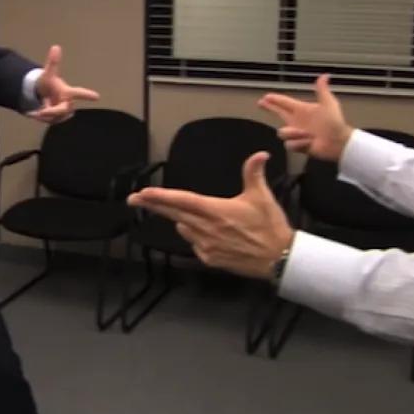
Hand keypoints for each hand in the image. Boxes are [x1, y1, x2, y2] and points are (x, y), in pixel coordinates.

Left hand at [30, 45, 99, 123]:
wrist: (42, 95)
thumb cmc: (48, 83)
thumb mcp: (48, 74)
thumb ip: (53, 62)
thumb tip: (55, 47)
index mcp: (68, 92)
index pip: (79, 93)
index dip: (87, 95)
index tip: (97, 96)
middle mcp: (68, 103)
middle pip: (63, 110)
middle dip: (52, 111)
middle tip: (41, 112)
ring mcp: (64, 112)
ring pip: (55, 117)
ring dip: (44, 114)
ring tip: (37, 107)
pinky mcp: (59, 119)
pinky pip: (50, 121)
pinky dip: (41, 118)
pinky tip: (35, 113)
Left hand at [127, 152, 293, 279]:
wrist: (279, 259)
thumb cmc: (270, 226)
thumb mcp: (262, 196)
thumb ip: (254, 173)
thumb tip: (259, 154)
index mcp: (215, 211)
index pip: (181, 201)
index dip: (160, 197)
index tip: (142, 193)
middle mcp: (206, 229)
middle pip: (173, 214)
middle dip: (152, 205)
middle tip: (134, 199)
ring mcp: (206, 246)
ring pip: (183, 228)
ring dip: (181, 220)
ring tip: (190, 215)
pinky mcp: (210, 259)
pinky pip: (194, 244)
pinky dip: (195, 236)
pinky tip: (207, 233)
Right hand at [257, 74, 353, 162]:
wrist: (338, 142)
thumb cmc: (335, 123)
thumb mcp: (329, 104)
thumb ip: (322, 90)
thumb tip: (325, 75)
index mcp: (302, 110)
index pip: (284, 102)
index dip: (275, 99)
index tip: (266, 96)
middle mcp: (297, 121)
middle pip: (278, 113)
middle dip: (269, 108)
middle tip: (261, 103)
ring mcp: (296, 133)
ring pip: (282, 132)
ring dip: (294, 133)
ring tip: (308, 135)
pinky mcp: (297, 145)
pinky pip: (289, 144)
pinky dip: (299, 143)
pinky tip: (309, 142)